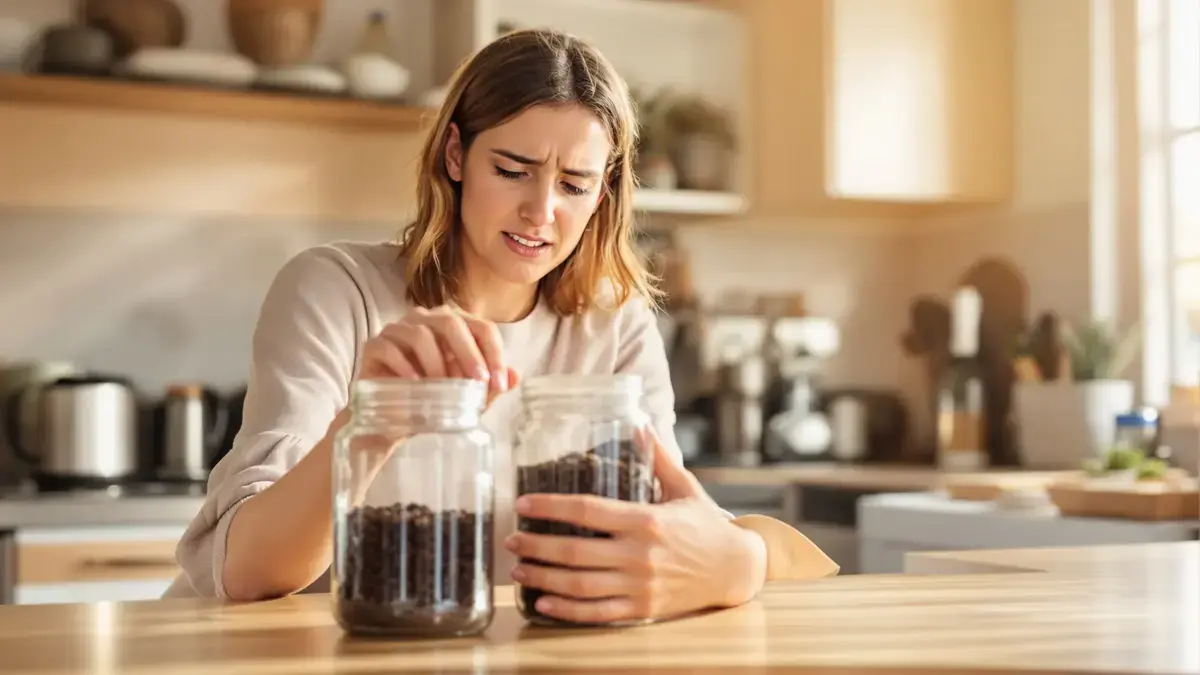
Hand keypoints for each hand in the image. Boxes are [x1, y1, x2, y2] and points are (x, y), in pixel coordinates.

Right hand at [358, 304, 519, 401]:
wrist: (393, 421)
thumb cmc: (432, 401)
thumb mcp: (466, 396)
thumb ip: (489, 384)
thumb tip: (515, 376)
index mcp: (453, 326)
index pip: (481, 327)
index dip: (494, 353)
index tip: (499, 384)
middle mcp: (425, 320)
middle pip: (451, 323)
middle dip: (469, 354)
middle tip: (478, 382)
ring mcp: (397, 329)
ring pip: (420, 334)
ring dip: (436, 363)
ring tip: (442, 388)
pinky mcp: (373, 345)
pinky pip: (389, 347)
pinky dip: (404, 365)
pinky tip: (415, 384)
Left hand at [505, 430, 767, 623]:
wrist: (735, 568)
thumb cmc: (706, 524)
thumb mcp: (685, 487)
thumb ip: (658, 457)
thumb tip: (638, 422)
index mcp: (646, 520)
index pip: (588, 512)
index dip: (551, 507)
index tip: (525, 504)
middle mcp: (640, 555)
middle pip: (575, 551)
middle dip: (537, 545)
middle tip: (511, 539)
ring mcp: (640, 585)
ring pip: (580, 585)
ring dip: (544, 577)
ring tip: (519, 569)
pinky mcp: (643, 608)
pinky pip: (597, 613)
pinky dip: (567, 610)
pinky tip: (544, 603)